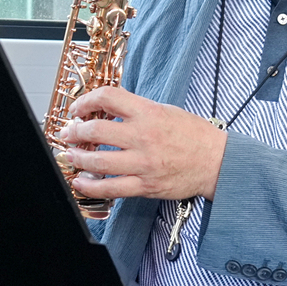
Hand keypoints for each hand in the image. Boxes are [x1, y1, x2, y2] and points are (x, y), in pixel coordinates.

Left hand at [58, 84, 226, 203]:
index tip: (78, 109)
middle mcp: (144, 136)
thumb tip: (107, 110)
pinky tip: (81, 182)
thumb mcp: (166, 111)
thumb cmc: (195, 136)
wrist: (217, 162)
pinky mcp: (145, 185)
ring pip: (98, 162)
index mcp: (149, 113)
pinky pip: (111, 188)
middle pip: (95, 131)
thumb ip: (137, 110)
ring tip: (71, 156)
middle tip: (69, 135)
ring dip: (77, 159)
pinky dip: (90, 186)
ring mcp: (144, 163)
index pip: (108, 97)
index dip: (85, 101)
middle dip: (74, 133)